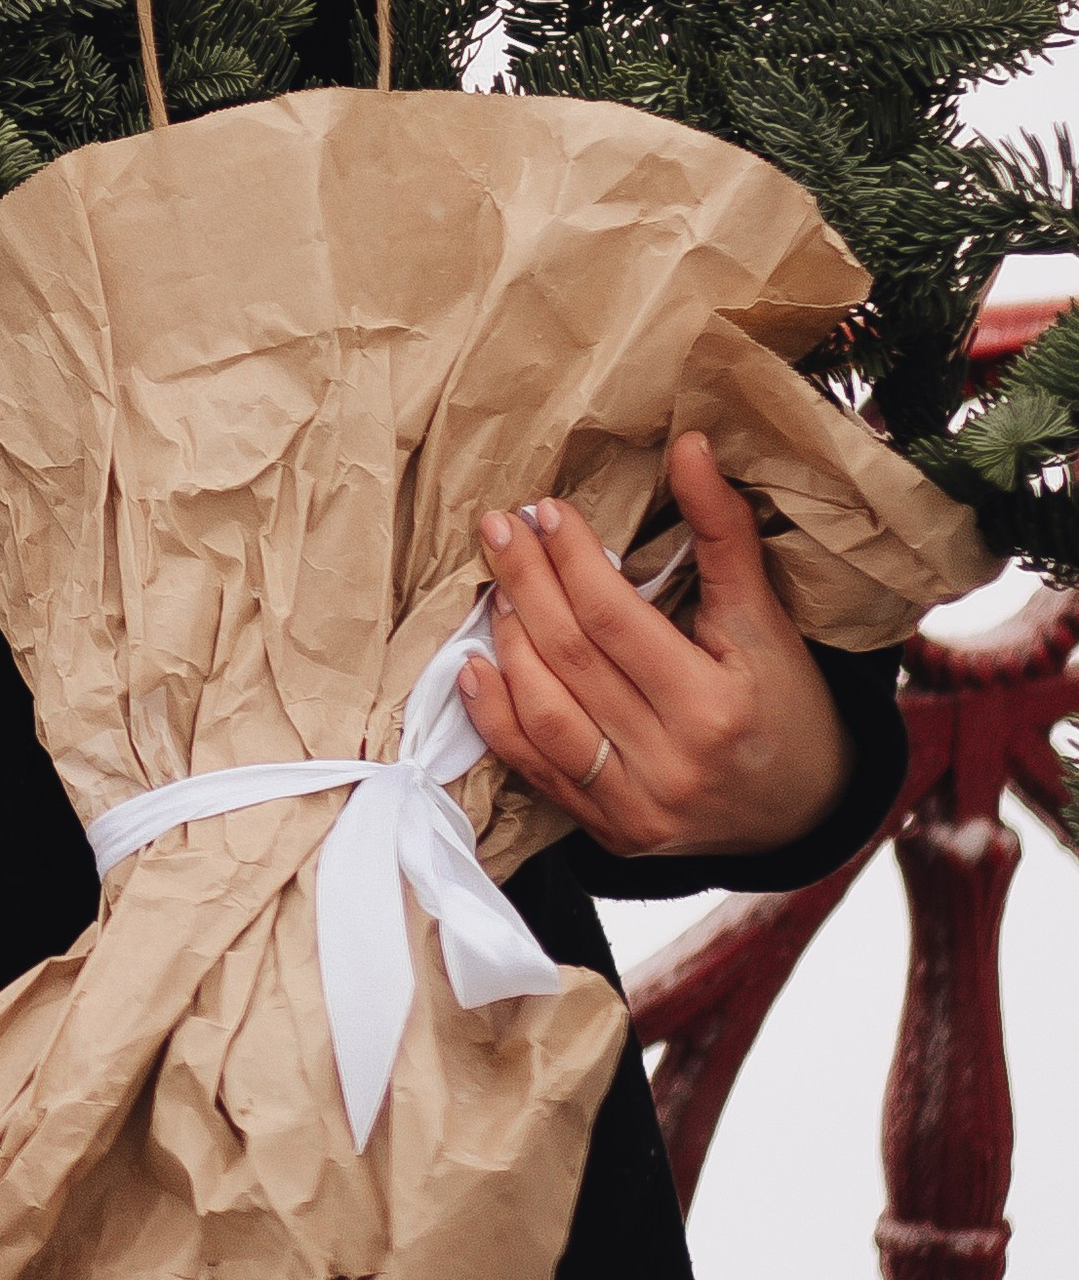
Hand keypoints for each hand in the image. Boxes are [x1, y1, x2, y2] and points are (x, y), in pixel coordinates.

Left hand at [456, 431, 850, 859]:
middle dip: (527, 583)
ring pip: (545, 716)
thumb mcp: (765, 618)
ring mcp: (638, 809)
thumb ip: (724, 531)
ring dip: (507, 644)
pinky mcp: (613, 835)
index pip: (615, 618)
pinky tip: (473, 670)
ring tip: (496, 588)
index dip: (571, 558)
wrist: (806, 809)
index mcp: (715, 707)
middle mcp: (673, 765)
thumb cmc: (786, 701)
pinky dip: (496, 720)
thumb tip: (688, 444)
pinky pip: (538, 773)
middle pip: (572, 660)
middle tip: (500, 529)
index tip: (544, 511)